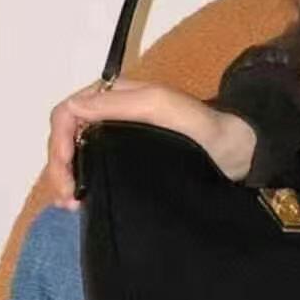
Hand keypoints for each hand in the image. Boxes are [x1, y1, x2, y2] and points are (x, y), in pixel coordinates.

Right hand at [45, 79, 257, 209]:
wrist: (240, 152)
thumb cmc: (208, 128)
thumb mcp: (167, 109)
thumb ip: (124, 104)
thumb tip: (73, 109)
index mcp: (120, 95)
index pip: (69, 111)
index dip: (58, 140)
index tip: (68, 172)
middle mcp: (115, 112)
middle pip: (66, 134)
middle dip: (59, 164)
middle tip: (68, 198)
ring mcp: (121, 136)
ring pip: (76, 152)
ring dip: (66, 177)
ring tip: (73, 205)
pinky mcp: (128, 158)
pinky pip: (92, 166)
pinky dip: (81, 183)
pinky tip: (84, 202)